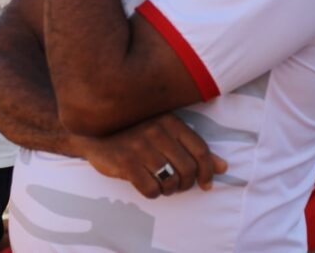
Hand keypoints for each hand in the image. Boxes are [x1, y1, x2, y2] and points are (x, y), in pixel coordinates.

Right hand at [70, 113, 226, 198]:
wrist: (91, 132)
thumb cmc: (132, 132)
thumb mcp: (163, 132)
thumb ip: (192, 147)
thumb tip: (223, 166)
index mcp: (169, 121)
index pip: (201, 151)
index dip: (207, 172)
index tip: (205, 184)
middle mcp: (156, 131)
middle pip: (188, 170)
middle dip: (186, 184)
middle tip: (177, 185)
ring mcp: (140, 146)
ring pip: (171, 182)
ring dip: (169, 190)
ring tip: (161, 184)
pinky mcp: (125, 162)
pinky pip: (151, 189)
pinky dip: (152, 193)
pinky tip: (145, 184)